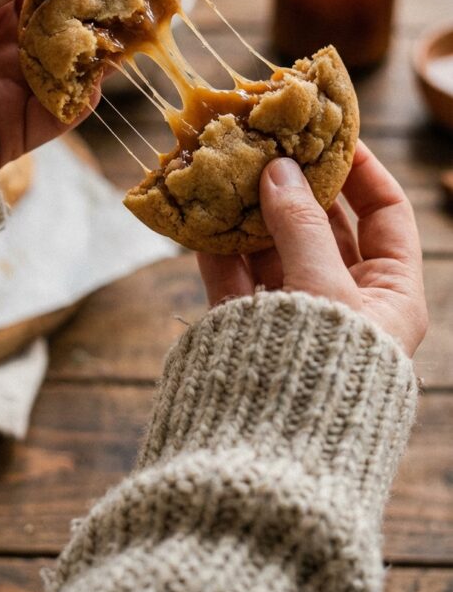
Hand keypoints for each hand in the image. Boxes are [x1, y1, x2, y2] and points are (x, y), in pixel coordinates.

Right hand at [198, 140, 427, 356]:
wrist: (275, 459)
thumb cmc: (325, 371)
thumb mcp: (324, 290)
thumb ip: (301, 227)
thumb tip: (281, 169)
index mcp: (390, 296)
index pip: (386, 214)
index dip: (363, 169)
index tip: (330, 132)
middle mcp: (346, 301)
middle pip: (325, 225)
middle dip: (297, 183)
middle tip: (270, 139)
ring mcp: (295, 314)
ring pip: (275, 246)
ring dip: (252, 208)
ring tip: (229, 164)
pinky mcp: (251, 330)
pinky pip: (236, 277)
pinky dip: (218, 245)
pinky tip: (200, 212)